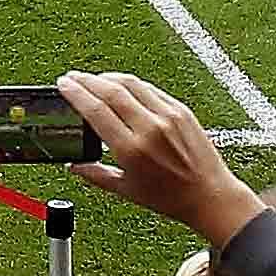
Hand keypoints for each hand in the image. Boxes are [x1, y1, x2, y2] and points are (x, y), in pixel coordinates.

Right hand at [61, 72, 256, 245]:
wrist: (211, 196)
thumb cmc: (172, 198)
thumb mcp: (126, 191)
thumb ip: (95, 175)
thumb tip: (73, 165)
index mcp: (132, 150)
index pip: (96, 110)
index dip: (76, 93)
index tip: (64, 85)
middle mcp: (150, 129)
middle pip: (111, 90)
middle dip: (87, 80)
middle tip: (73, 78)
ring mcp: (168, 116)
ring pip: (131, 83)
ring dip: (108, 77)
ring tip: (94, 79)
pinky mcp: (181, 110)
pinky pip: (150, 89)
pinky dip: (132, 84)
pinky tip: (122, 86)